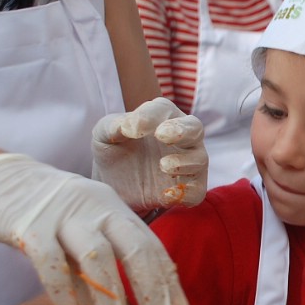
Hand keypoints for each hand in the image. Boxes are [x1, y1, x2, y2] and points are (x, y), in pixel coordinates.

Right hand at [0, 153, 190, 304]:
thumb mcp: (80, 238)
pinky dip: (61, 287)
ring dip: (111, 298)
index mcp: (116, 209)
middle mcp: (96, 207)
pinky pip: (49, 258)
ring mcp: (63, 213)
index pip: (153, 249)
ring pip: (96, 256)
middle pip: (135, 250)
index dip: (170, 286)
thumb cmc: (44, 217)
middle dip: (153, 292)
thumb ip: (98, 276)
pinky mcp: (27, 222)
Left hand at [92, 97, 206, 213]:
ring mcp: (189, 163)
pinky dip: (186, 192)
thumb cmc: (114, 151)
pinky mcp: (189, 188)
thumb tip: (124, 126)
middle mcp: (182, 137)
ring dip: (184, 162)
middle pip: (193, 127)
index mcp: (162, 117)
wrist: (114, 185)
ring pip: (200, 159)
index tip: (129, 129)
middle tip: (161, 134)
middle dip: (180, 130)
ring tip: (163, 165)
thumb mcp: (103, 136)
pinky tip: (166, 195)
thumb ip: (111, 126)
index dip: (149, 116)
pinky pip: (196, 191)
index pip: (162, 109)